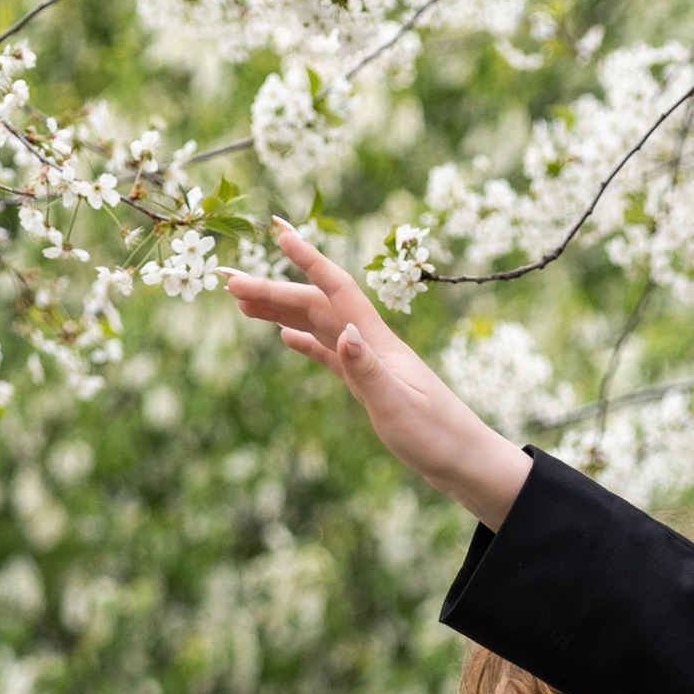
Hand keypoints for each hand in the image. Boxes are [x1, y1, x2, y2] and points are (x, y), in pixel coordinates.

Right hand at [221, 222, 532, 530]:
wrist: (466, 462)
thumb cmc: (438, 438)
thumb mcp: (398, 407)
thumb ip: (368, 372)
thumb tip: (344, 333)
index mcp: (378, 343)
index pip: (337, 289)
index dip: (308, 258)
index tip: (278, 231)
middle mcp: (373, 345)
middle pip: (316, 305)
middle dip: (273, 290)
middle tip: (227, 283)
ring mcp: (371, 363)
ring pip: (319, 326)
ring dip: (282, 311)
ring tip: (242, 304)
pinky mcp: (371, 385)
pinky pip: (332, 355)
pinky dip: (307, 342)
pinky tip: (285, 338)